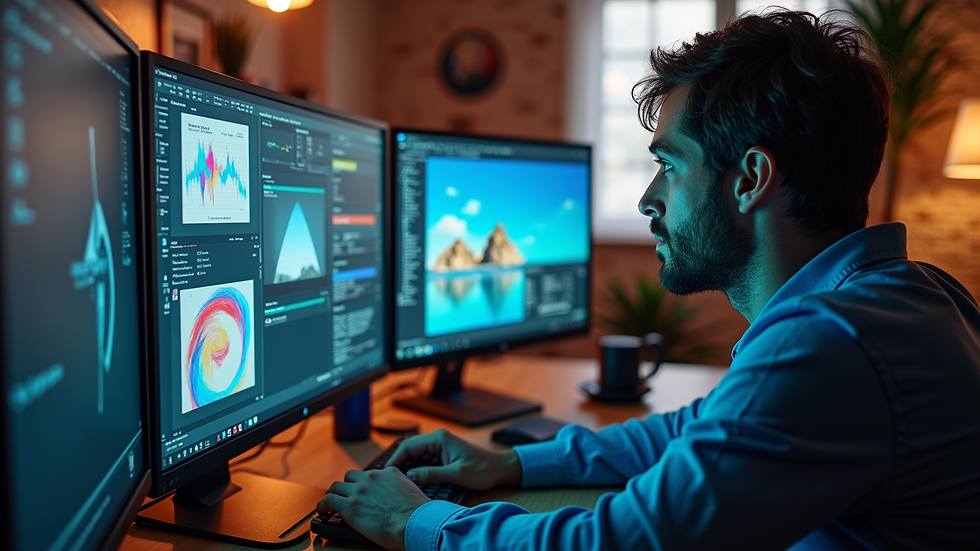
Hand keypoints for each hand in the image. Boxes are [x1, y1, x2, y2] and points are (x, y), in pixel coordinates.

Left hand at [317, 467, 428, 550]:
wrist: (414, 523)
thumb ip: (402, 488)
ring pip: (337, 486)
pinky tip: (321, 511)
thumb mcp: (413, 491)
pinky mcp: (349, 506)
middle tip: (346, 496)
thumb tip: (399, 497)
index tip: (363, 491)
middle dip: (348, 486)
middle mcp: (372, 478)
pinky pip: (328, 500)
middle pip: (351, 476)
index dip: (365, 484)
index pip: (371, 474)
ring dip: (334, 494)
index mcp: (389, 473)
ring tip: (331, 503)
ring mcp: (360, 490)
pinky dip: (322, 505)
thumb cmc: (418, 514)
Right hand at [386, 428, 521, 489]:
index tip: (386, 475)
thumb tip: (409, 477)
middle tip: (387, 479)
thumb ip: (432, 475)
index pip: (408, 446)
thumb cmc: (483, 470)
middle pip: (409, 449)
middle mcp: (438, 438)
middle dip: (397, 463)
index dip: (394, 460)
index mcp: (439, 439)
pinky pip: (423, 458)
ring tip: (395, 481)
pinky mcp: (443, 452)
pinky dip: (416, 468)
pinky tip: (411, 480)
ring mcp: (440, 444)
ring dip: (406, 466)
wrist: (500, 468)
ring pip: (415, 454)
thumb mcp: (457, 474)